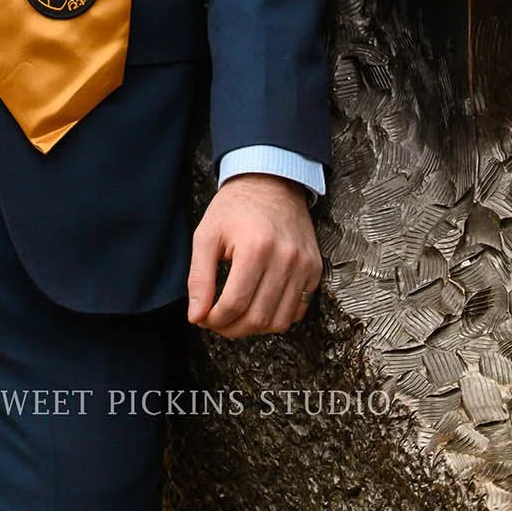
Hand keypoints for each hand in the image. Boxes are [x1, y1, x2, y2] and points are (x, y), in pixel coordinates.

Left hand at [187, 173, 321, 336]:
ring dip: (254, 328)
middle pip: (258, 318)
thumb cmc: (235, 207)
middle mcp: (285, 259)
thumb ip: (199, 278)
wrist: (271, 182)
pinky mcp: (315, 269)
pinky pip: (299, 310)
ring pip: (280, 321)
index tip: (203, 318)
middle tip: (215, 321)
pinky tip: (260, 304)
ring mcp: (304, 266)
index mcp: (255, 248)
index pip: (234, 305)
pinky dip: (278, 316)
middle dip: (231, 328)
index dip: (214, 320)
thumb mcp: (206, 235)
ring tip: (236, 316)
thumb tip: (196, 316)